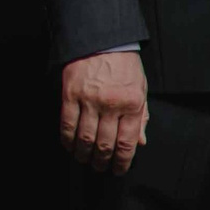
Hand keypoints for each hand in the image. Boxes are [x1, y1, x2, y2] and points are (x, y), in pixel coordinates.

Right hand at [61, 50, 150, 173]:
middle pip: (104, 145)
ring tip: (84, 159)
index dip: (121, 162)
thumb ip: (141, 116)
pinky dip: (67, 139)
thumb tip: (140, 142)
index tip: (118, 170)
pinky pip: (67, 124)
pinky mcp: (70, 94)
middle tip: (100, 167)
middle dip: (101, 162)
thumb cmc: (123, 63)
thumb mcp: (140, 88)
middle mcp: (111, 103)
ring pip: (85, 138)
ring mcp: (89, 99)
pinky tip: (70, 145)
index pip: (127, 143)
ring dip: (84, 154)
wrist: (101, 39)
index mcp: (132, 103)